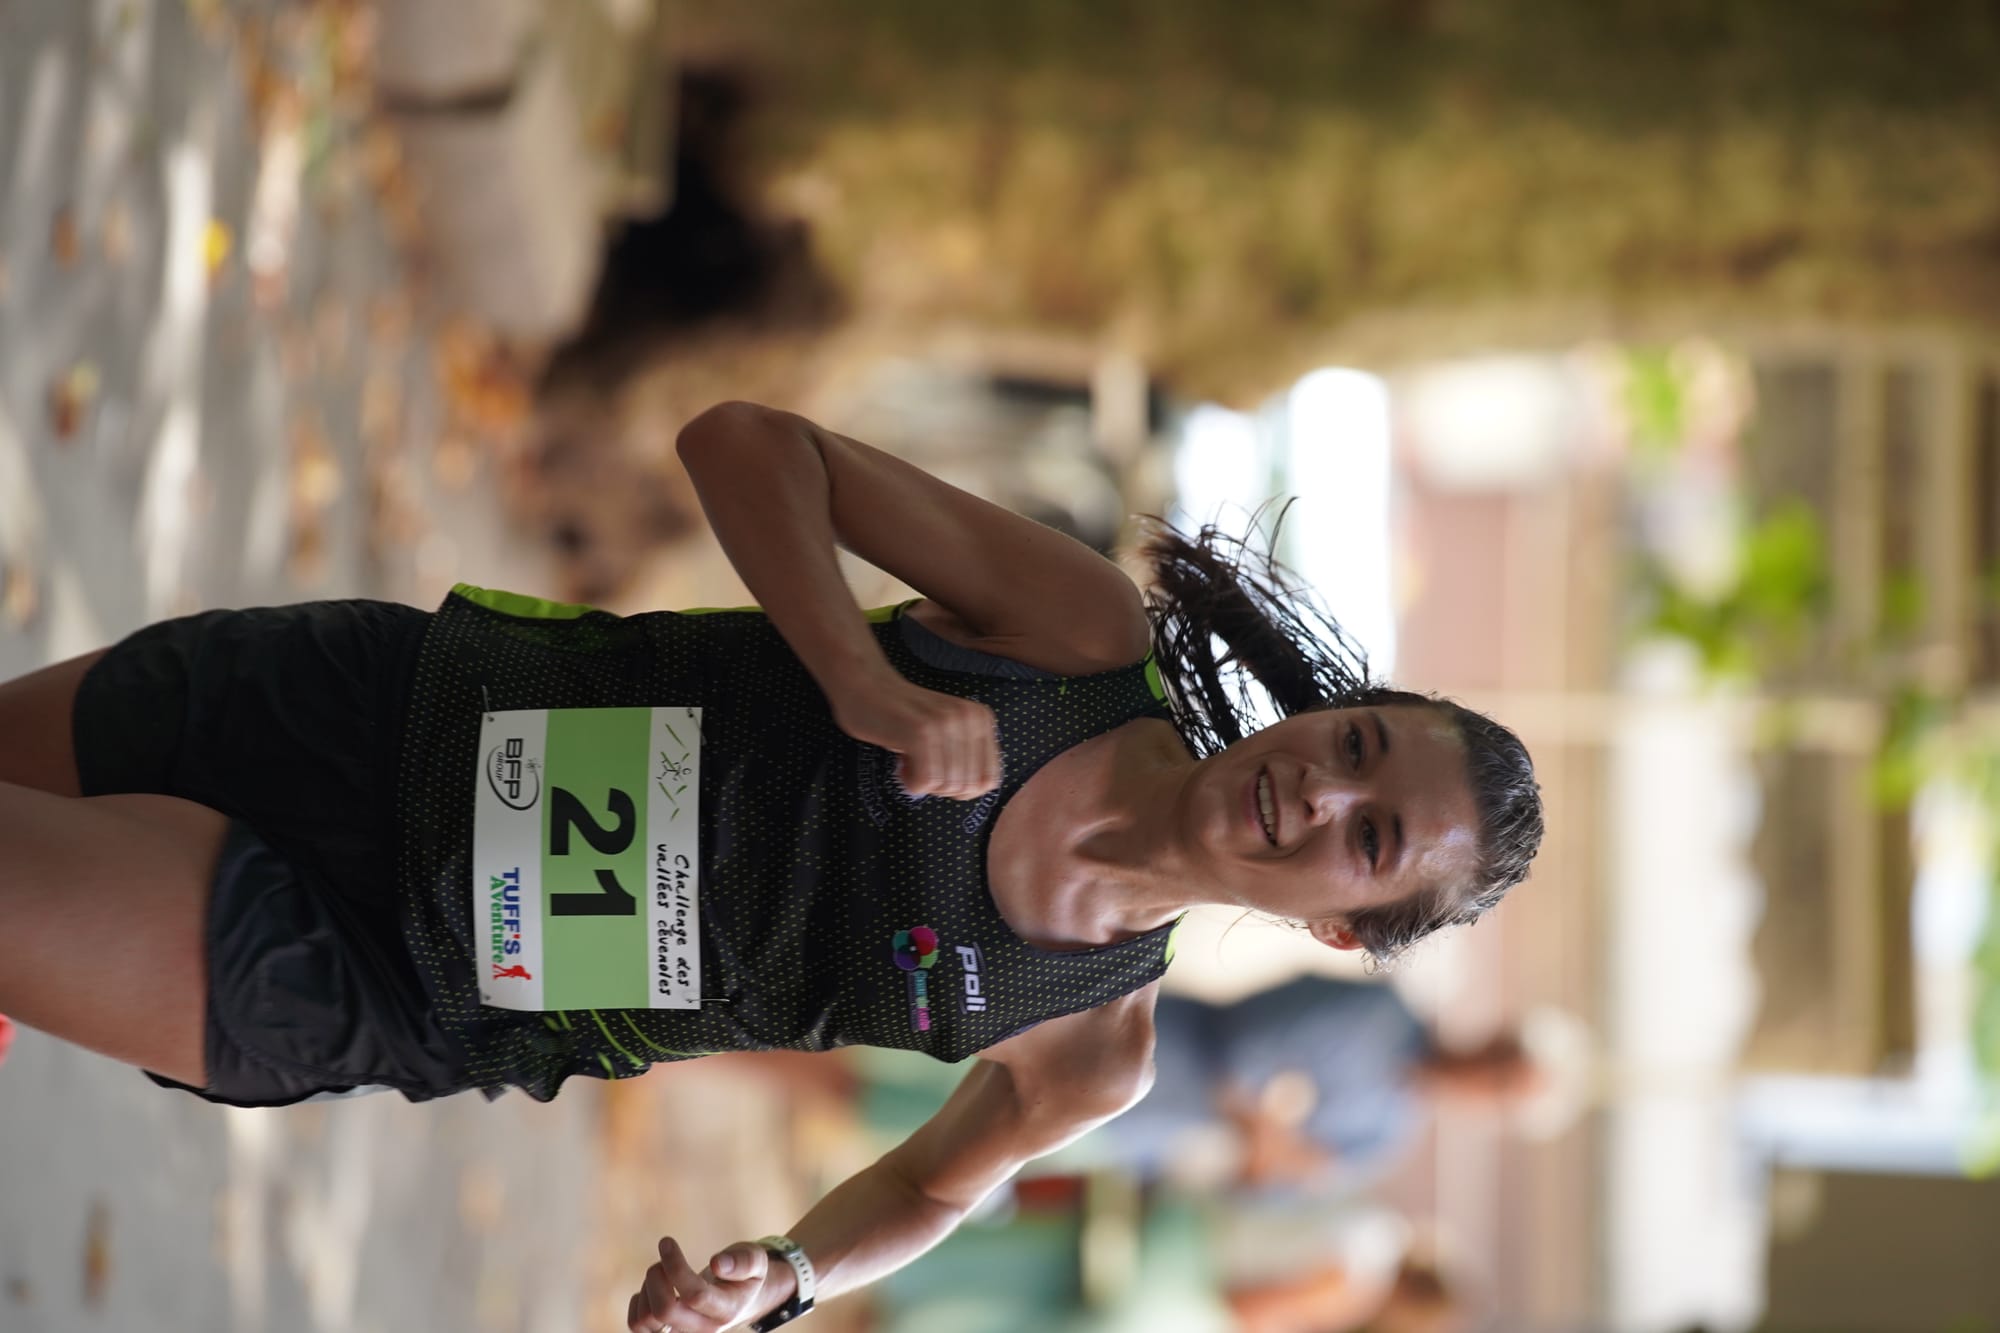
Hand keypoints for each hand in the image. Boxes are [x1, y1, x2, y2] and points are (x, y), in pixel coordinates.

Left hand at [626, 1237, 775, 1332]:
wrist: (738, 1299)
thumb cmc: (745, 1274)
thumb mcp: (756, 1261)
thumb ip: (743, 1262)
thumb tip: (717, 1263)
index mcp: (725, 1309)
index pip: (695, 1295)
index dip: (676, 1267)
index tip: (666, 1241)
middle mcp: (702, 1328)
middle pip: (664, 1311)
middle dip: (656, 1276)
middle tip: (664, 1258)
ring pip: (646, 1320)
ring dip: (648, 1288)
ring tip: (662, 1273)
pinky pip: (637, 1325)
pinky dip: (639, 1302)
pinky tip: (655, 1289)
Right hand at [829, 675, 1000, 800]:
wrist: (865, 684)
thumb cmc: (903, 715)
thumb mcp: (948, 731)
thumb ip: (966, 754)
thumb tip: (972, 791)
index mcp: (981, 719)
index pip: (988, 780)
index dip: (962, 789)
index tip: (939, 773)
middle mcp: (970, 719)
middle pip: (966, 788)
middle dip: (940, 787)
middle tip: (920, 764)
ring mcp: (947, 724)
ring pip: (946, 786)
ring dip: (922, 783)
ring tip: (909, 759)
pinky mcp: (921, 732)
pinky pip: (925, 782)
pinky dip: (910, 782)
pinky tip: (901, 762)